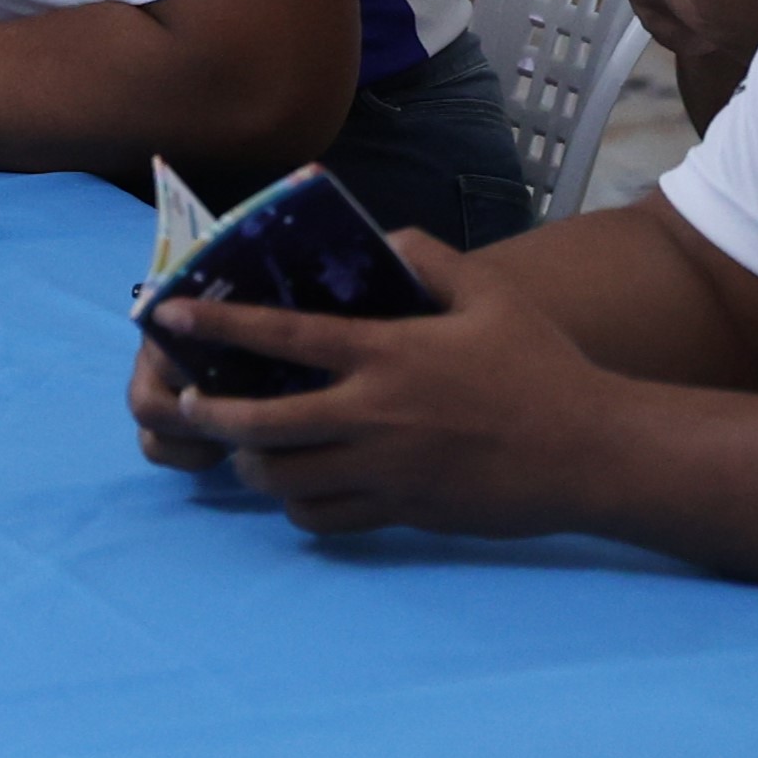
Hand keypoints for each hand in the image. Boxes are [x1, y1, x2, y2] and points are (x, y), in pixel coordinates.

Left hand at [131, 230, 630, 537]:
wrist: (589, 452)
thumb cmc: (541, 365)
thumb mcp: (489, 293)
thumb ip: (427, 258)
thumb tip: (382, 238)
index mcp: (386, 353)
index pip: (282, 334)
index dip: (218, 324)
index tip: (169, 316)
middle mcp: (372, 415)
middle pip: (261, 423)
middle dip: (209, 415)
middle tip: (183, 404)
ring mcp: (384, 471)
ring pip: (285, 479)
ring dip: (253, 464)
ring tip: (245, 449)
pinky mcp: (401, 513)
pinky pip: (325, 520)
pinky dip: (299, 507)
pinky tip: (300, 487)